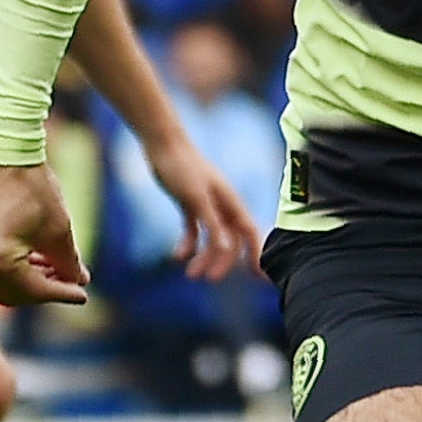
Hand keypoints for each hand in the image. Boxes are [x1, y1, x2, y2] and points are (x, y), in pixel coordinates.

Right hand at [0, 156, 86, 306]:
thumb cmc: (30, 182)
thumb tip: (77, 282)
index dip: (62, 293)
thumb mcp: (58, 228)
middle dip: (42, 290)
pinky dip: (7, 266)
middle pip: (11, 294)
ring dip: (25, 279)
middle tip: (68, 281)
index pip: (33, 291)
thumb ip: (68, 263)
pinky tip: (29, 255)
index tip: (82, 293)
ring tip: (51, 266)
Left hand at [142, 132, 264, 281]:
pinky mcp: (189, 202)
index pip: (249, 232)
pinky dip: (188, 243)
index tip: (259, 276)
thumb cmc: (182, 166)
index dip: (256, 253)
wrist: (162, 142)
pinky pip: (193, 230)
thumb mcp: (196, 198)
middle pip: (229, 240)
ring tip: (190, 274)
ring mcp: (206, 204)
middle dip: (222, 261)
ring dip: (203, 256)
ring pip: (211, 237)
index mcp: (230, 201)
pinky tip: (177, 256)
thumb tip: (226, 249)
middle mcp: (221, 204)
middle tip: (209, 279)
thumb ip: (212, 223)